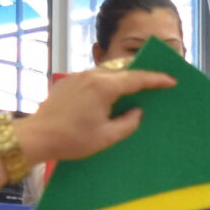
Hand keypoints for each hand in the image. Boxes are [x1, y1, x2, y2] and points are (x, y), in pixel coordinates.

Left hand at [10, 68, 170, 168]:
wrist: (37, 136)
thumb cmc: (72, 140)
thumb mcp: (106, 137)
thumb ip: (128, 123)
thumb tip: (138, 112)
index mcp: (104, 86)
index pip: (137, 78)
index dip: (157, 79)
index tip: (171, 80)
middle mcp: (92, 75)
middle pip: (123, 69)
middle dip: (141, 74)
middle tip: (156, 81)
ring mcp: (78, 76)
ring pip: (108, 71)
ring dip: (123, 78)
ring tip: (135, 88)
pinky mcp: (69, 82)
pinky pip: (94, 76)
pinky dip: (108, 82)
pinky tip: (111, 94)